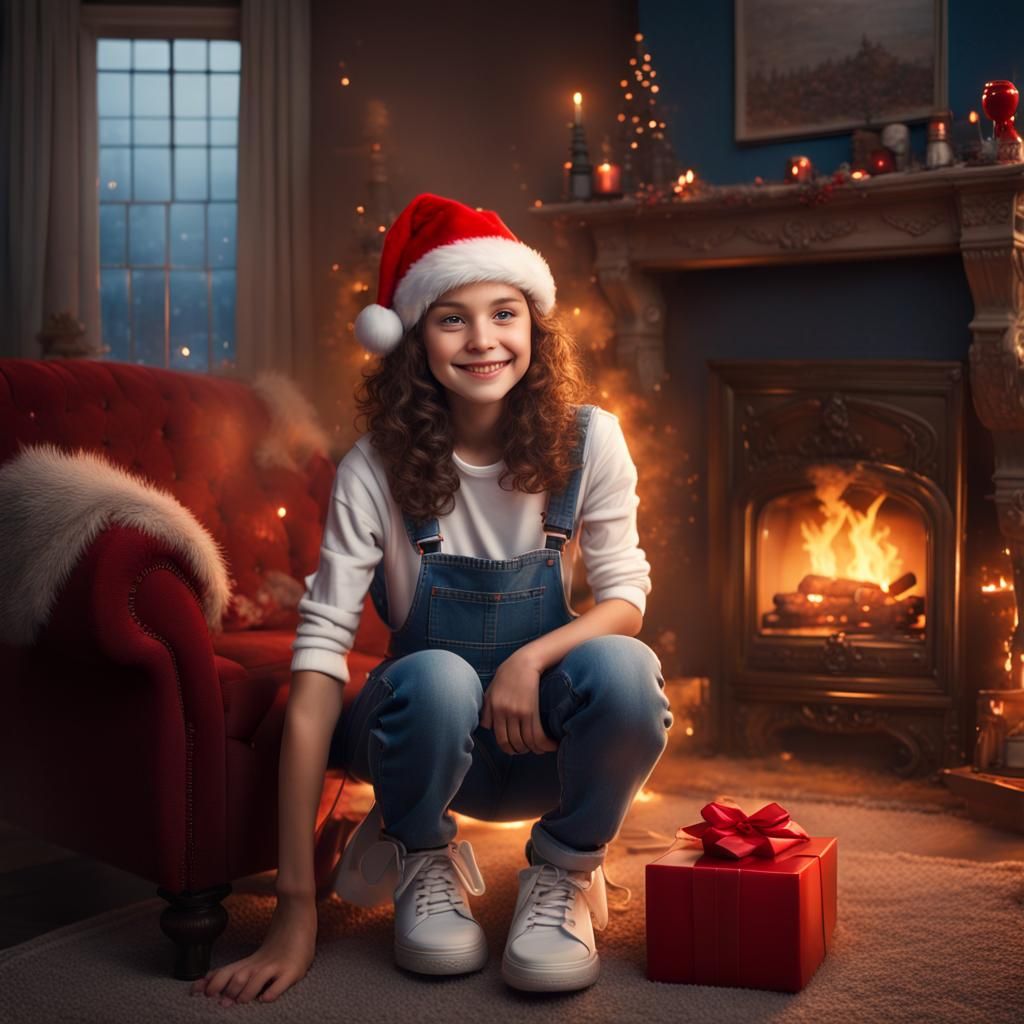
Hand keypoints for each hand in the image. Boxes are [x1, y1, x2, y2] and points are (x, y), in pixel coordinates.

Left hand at [189, 893, 316, 1004]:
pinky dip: (273, 992)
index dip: (212, 984)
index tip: (200, 992)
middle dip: (229, 991)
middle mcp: (260, 965)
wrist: (298, 917)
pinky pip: (282, 983)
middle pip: (239, 976)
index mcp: (249, 964)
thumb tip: (201, 983)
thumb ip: (229, 972)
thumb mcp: (253, 959)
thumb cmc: (277, 946)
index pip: (226, 974)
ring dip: (247, 991)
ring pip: (258, 978)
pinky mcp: (293, 971)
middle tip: (223, 1002)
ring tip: (243, 1000)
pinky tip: (265, 998)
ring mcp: (277, 967)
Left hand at [480, 652, 557, 755]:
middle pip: (514, 743)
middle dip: (522, 751)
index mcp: (494, 709)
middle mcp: (504, 713)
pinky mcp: (531, 710)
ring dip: (536, 749)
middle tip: (529, 749)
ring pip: (526, 742)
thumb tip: (487, 727)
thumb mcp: (492, 689)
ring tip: (542, 748)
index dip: (509, 749)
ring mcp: (518, 713)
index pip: (501, 739)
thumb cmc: (509, 673)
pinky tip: (552, 745)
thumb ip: (487, 709)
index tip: (517, 749)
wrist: (525, 661)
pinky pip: (537, 735)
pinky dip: (545, 744)